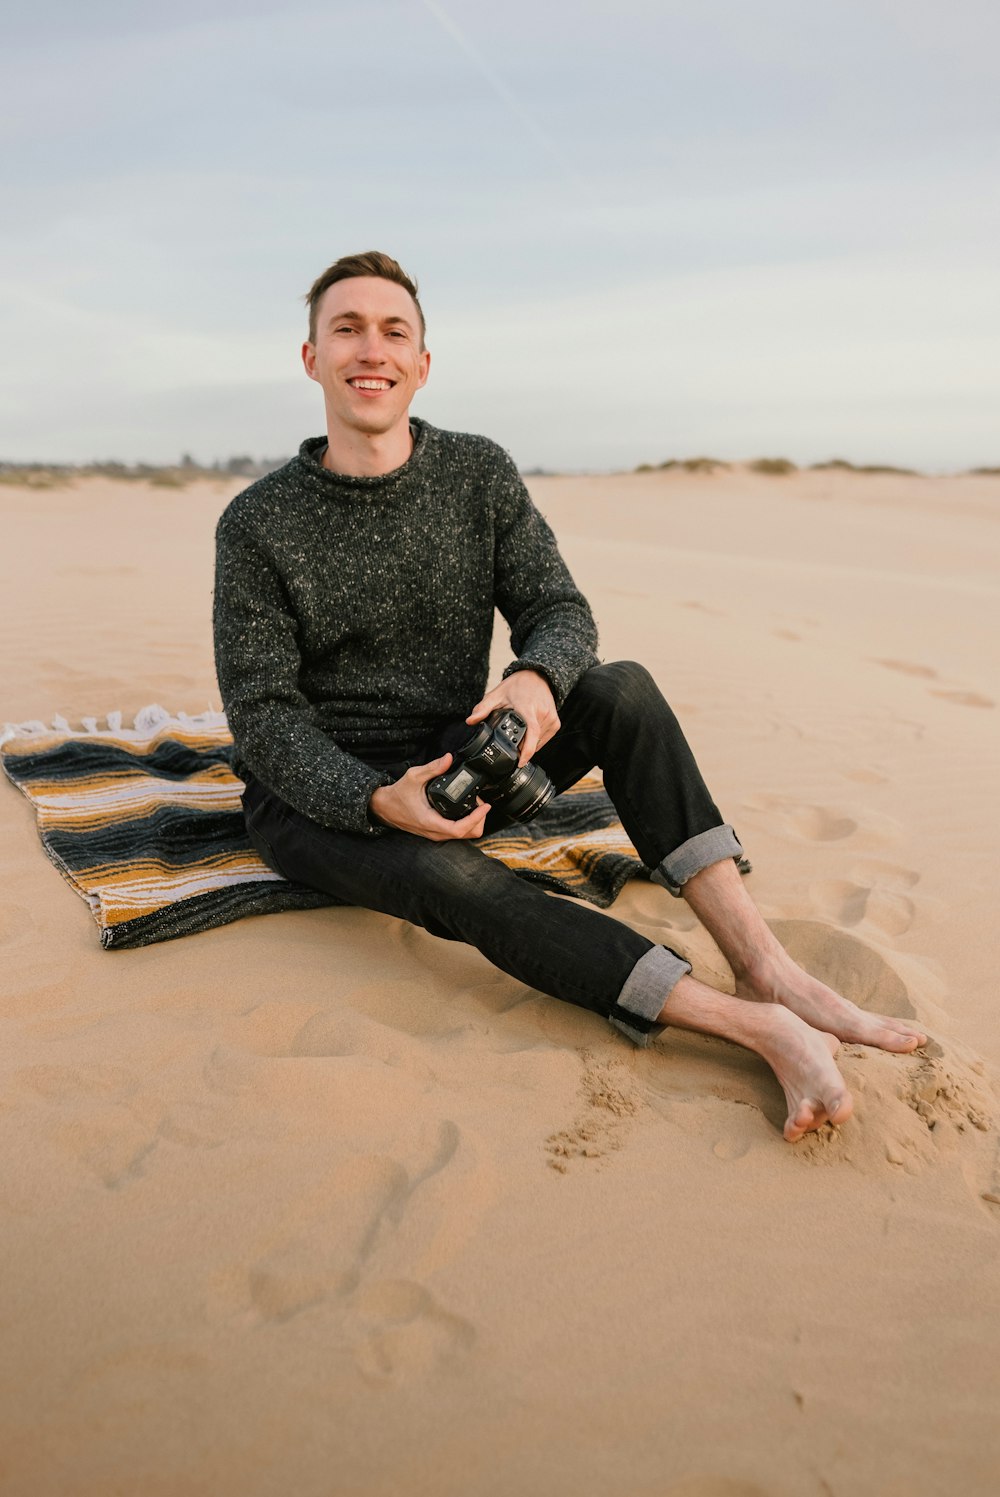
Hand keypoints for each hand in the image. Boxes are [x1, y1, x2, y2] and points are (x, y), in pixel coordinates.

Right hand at [368, 754, 489, 841]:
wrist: (384, 807)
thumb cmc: (397, 795)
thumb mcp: (413, 776)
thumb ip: (432, 768)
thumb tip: (448, 759)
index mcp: (430, 821)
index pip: (459, 829)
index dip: (476, 818)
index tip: (485, 806)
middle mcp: (435, 832)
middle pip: (467, 835)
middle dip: (479, 820)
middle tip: (480, 803)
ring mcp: (436, 834)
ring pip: (464, 836)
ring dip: (474, 822)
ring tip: (475, 806)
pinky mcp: (436, 832)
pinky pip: (457, 833)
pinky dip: (466, 823)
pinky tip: (466, 810)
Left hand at [466, 669, 559, 764]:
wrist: (537, 676)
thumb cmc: (517, 685)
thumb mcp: (496, 694)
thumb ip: (482, 709)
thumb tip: (470, 721)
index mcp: (528, 708)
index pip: (531, 732)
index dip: (527, 750)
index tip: (520, 762)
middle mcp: (542, 714)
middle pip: (533, 741)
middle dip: (521, 748)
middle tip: (510, 745)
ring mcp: (551, 718)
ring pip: (540, 742)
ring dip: (529, 745)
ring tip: (520, 733)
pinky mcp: (556, 722)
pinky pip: (545, 738)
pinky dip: (536, 740)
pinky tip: (528, 732)